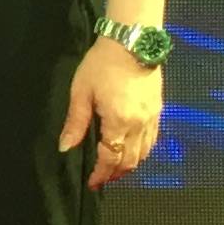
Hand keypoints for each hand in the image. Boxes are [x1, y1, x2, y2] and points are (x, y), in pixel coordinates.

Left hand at [59, 38, 164, 189]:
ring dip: (130, 165)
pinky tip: (132, 151)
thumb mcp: (81, 92)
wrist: (132, 41)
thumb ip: (75, 122)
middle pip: (130, 160)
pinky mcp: (158, 110)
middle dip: (115, 173)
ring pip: (144, 153)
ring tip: (115, 169)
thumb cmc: (102, 64)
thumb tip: (65, 147)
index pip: (110, 158)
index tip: (92, 183)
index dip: (101, 174)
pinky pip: (153, 140)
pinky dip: (142, 151)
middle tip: (102, 179)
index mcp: (119, 122)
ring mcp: (152, 118)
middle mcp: (139, 125)